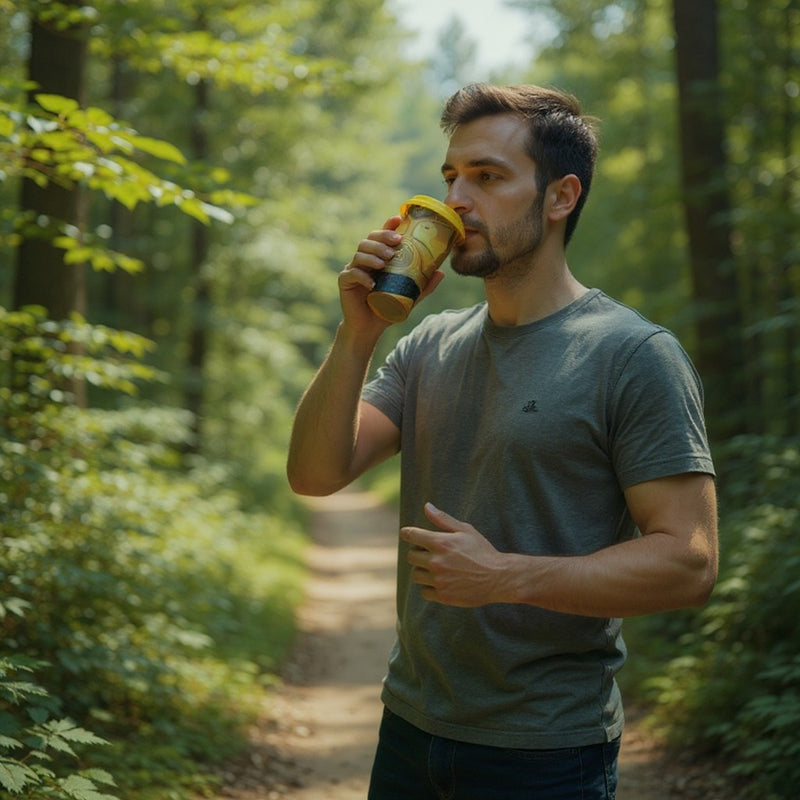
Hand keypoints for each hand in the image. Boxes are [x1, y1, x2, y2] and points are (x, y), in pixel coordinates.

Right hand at [339, 216, 444, 330]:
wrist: (369, 328)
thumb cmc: (387, 308)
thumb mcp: (409, 296)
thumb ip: (424, 286)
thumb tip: (441, 272)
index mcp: (377, 257)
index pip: (381, 236)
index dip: (388, 226)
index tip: (398, 219)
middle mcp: (364, 260)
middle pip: (369, 240)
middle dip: (382, 238)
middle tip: (396, 244)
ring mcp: (352, 269)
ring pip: (359, 253)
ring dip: (373, 255)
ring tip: (385, 262)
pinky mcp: (345, 282)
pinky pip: (352, 274)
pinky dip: (362, 276)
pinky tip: (372, 283)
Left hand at [400, 503, 506, 606]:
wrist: (499, 577)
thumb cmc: (482, 551)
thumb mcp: (465, 530)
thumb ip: (443, 519)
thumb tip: (426, 506)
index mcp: (440, 543)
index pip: (411, 535)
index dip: (407, 533)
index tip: (408, 534)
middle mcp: (436, 562)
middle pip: (411, 556)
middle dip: (418, 553)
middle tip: (430, 553)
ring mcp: (439, 580)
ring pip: (416, 575)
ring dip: (423, 571)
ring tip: (437, 569)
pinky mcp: (443, 595)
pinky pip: (424, 591)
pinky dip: (430, 587)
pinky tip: (442, 582)